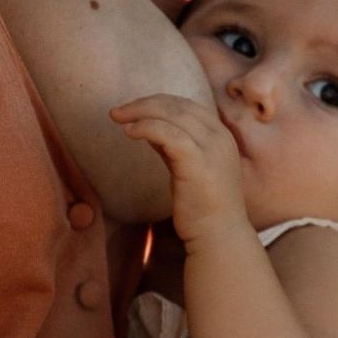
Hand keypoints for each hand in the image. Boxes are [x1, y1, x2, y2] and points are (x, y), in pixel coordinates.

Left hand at [112, 94, 246, 245]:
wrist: (219, 235)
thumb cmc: (203, 206)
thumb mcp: (189, 168)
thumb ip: (175, 147)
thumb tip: (149, 129)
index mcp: (220, 135)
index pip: (187, 105)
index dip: (158, 102)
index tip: (134, 109)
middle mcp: (219, 136)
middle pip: (178, 105)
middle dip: (144, 103)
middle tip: (118, 111)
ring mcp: (210, 147)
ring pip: (172, 114)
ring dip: (140, 111)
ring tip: (117, 117)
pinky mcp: (196, 161)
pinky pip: (168, 133)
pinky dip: (146, 127)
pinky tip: (129, 132)